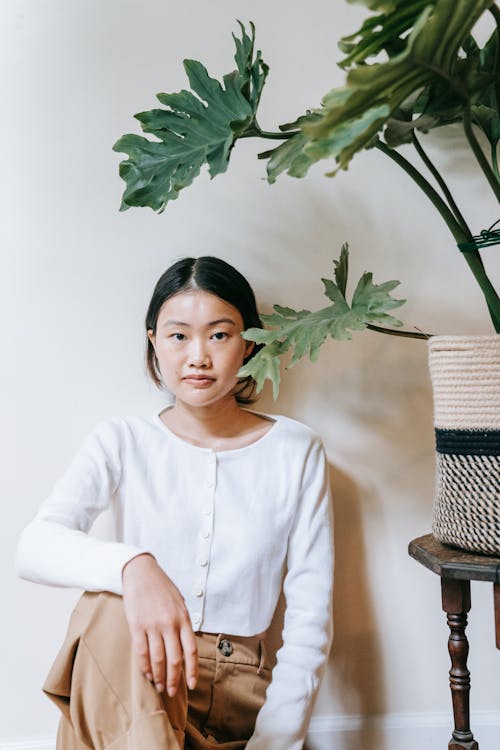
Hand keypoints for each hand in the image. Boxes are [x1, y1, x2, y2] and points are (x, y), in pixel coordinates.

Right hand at [121, 553, 197, 695]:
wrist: (141, 572)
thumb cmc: (161, 588)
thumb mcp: (179, 602)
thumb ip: (182, 623)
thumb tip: (184, 646)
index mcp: (183, 618)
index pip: (191, 650)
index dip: (192, 670)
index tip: (192, 685)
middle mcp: (170, 623)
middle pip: (174, 659)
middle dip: (173, 679)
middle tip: (171, 691)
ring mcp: (153, 625)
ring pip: (157, 659)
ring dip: (158, 676)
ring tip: (158, 686)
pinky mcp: (137, 625)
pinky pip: (141, 652)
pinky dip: (145, 666)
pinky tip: (147, 674)